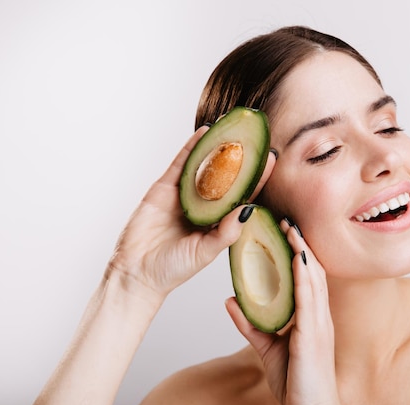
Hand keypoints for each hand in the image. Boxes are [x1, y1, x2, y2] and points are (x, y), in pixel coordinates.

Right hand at [105, 125, 275, 300]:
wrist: (137, 272)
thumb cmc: (174, 268)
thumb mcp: (205, 252)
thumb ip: (226, 232)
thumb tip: (248, 209)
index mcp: (219, 220)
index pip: (243, 194)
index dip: (257, 177)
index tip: (272, 158)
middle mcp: (205, 205)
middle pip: (227, 176)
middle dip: (241, 157)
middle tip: (256, 134)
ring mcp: (184, 194)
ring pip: (205, 165)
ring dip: (218, 145)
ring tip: (234, 126)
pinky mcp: (164, 188)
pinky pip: (181, 164)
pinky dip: (192, 147)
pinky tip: (205, 132)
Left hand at [226, 220, 344, 404]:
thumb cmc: (297, 382)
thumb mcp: (267, 348)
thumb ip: (251, 324)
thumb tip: (231, 302)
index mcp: (310, 317)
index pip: (306, 277)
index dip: (297, 252)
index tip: (284, 230)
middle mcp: (318, 315)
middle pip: (312, 271)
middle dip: (300, 244)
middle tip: (286, 218)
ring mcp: (318, 324)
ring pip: (313, 279)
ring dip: (302, 252)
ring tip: (291, 228)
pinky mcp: (313, 335)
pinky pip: (309, 300)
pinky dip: (304, 276)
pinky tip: (298, 258)